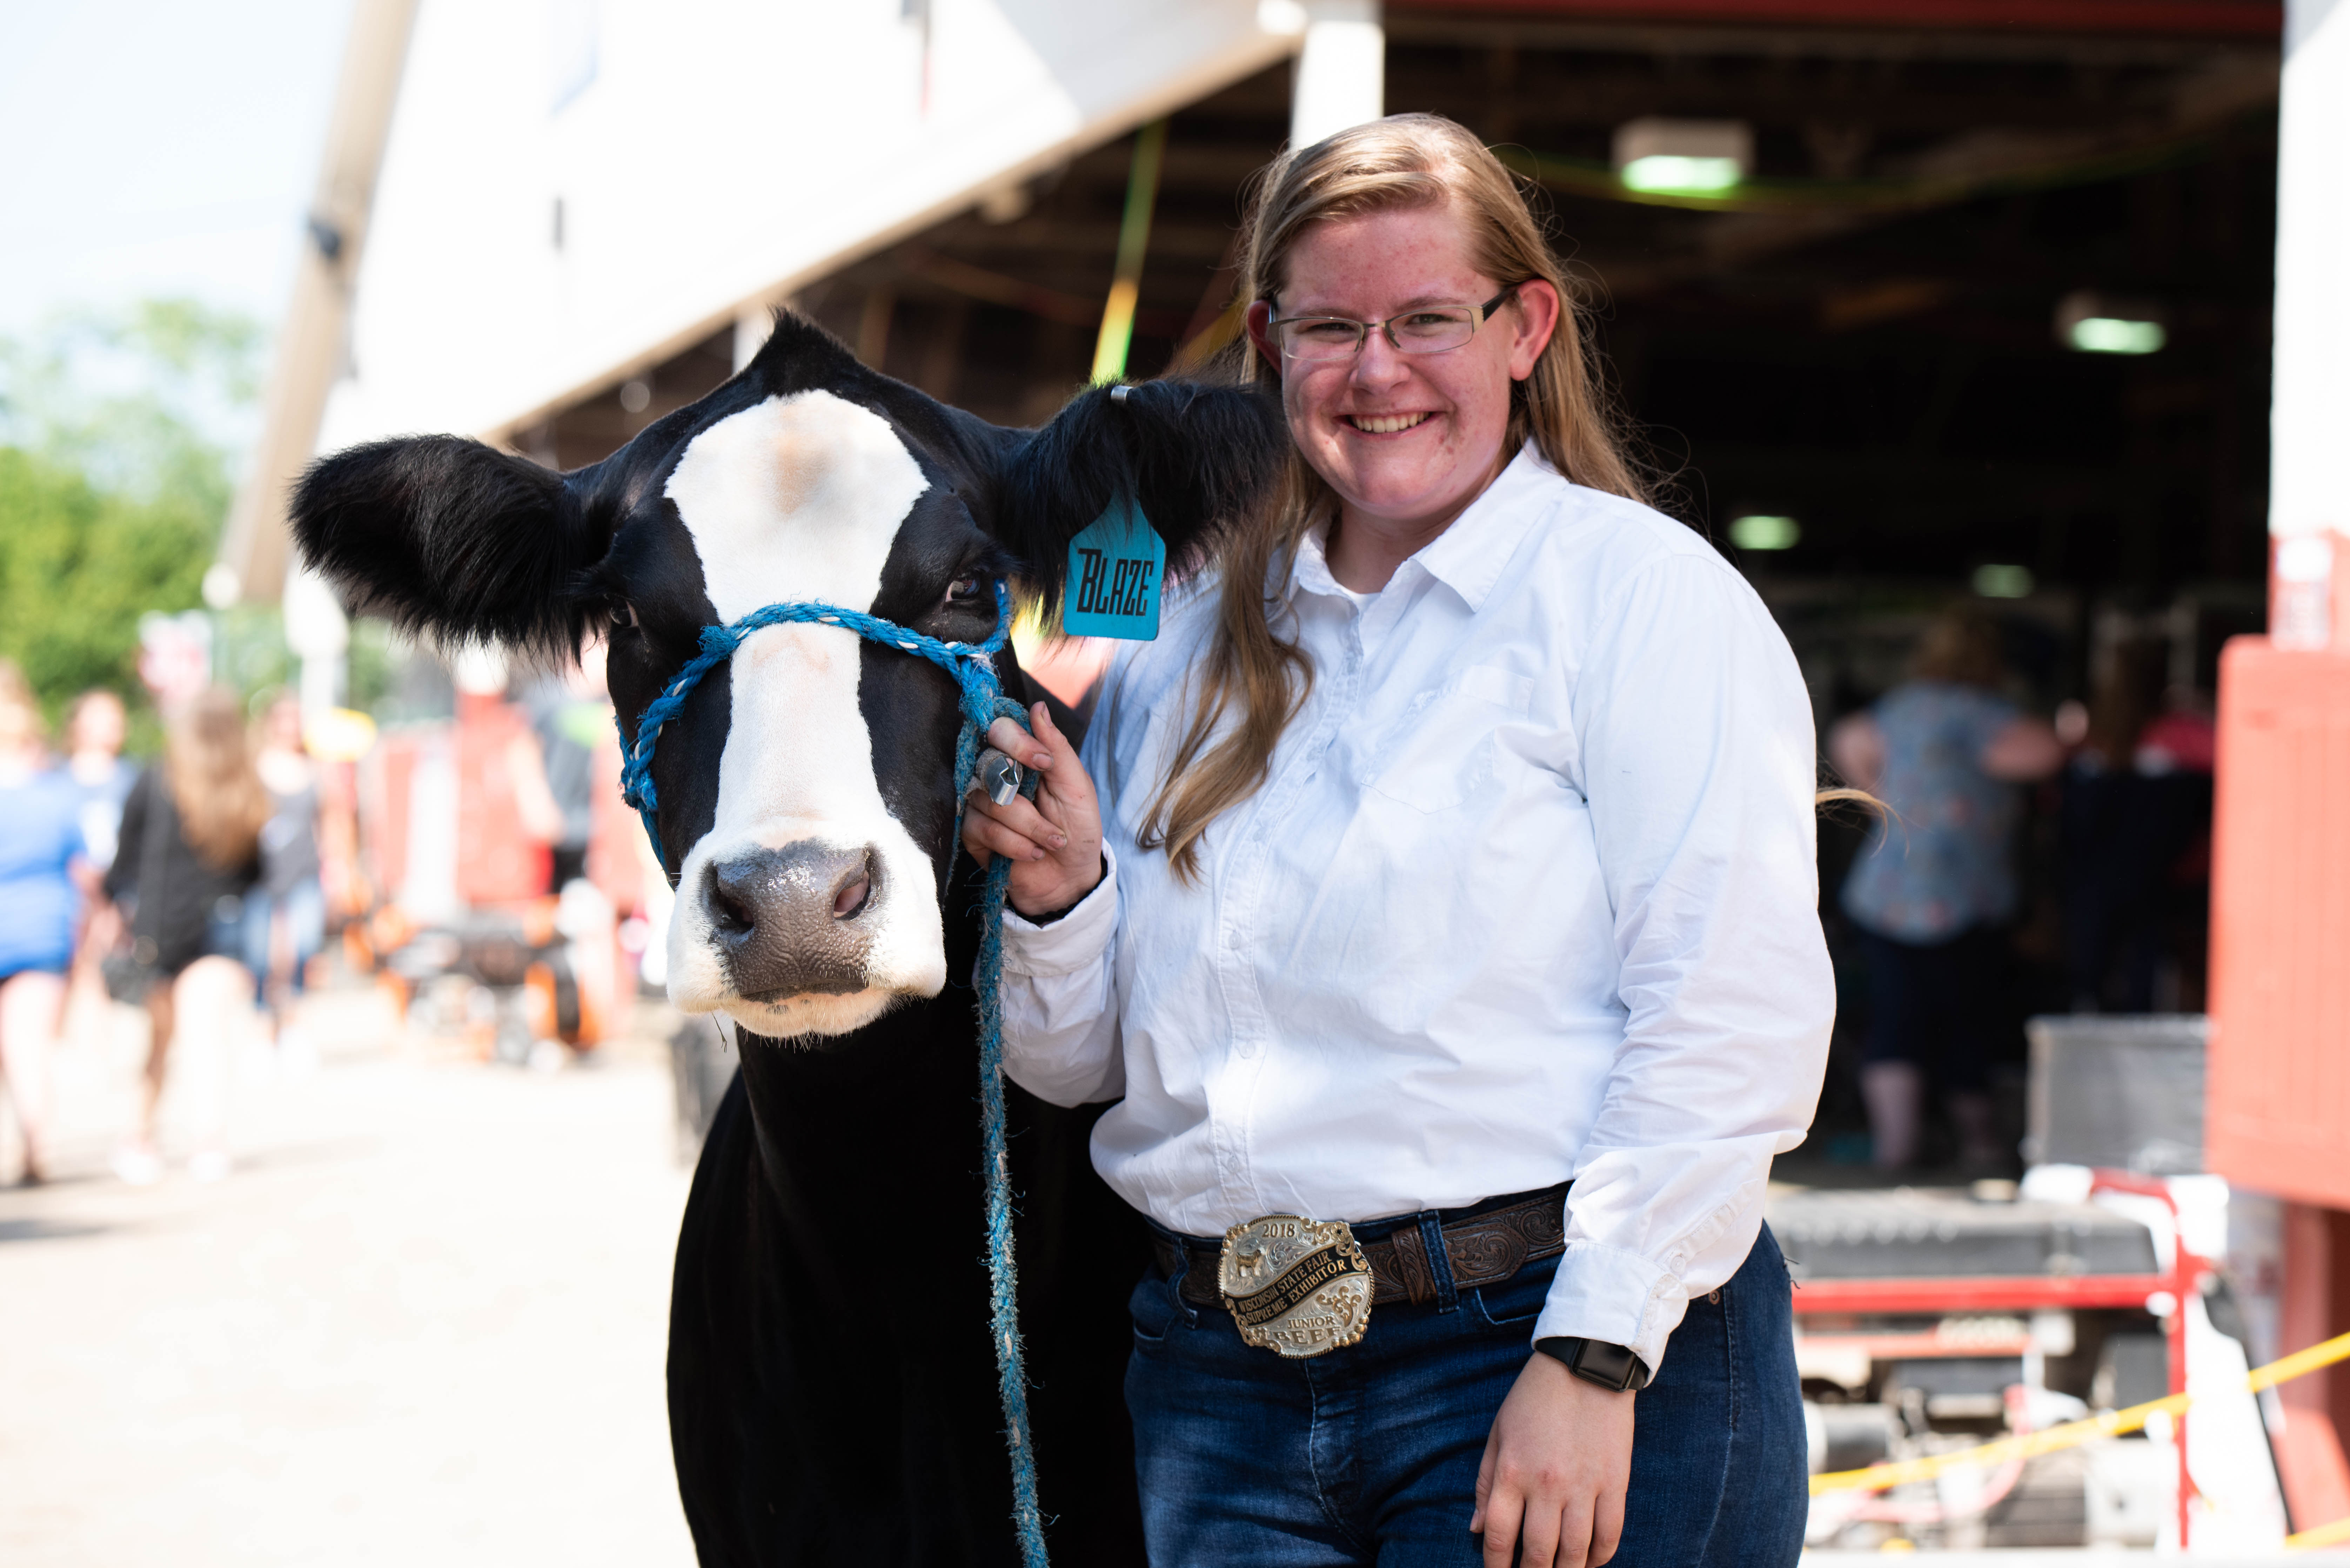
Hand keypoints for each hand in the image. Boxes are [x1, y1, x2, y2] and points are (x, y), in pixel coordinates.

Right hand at [960, 702, 1104, 918]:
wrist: (1070, 877)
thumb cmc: (1077, 828)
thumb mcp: (1078, 787)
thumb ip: (1057, 747)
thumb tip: (1038, 708)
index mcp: (1024, 757)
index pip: (1002, 730)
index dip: (1017, 743)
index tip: (1043, 762)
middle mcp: (998, 774)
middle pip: (989, 762)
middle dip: (1024, 793)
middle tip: (1050, 811)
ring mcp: (982, 803)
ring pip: (991, 801)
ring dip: (1029, 826)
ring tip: (1052, 840)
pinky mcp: (972, 832)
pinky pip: (984, 828)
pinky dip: (1015, 844)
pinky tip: (1034, 852)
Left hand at [1471, 1353, 1634, 1567]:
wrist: (1585, 1364)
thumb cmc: (1534, 1398)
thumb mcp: (1498, 1433)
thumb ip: (1484, 1482)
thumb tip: (1476, 1530)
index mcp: (1512, 1471)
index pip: (1498, 1536)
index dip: (1495, 1565)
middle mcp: (1547, 1484)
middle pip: (1538, 1552)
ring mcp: (1584, 1485)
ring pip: (1575, 1552)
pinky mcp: (1616, 1483)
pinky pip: (1610, 1535)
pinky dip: (1600, 1557)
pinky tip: (1590, 1561)